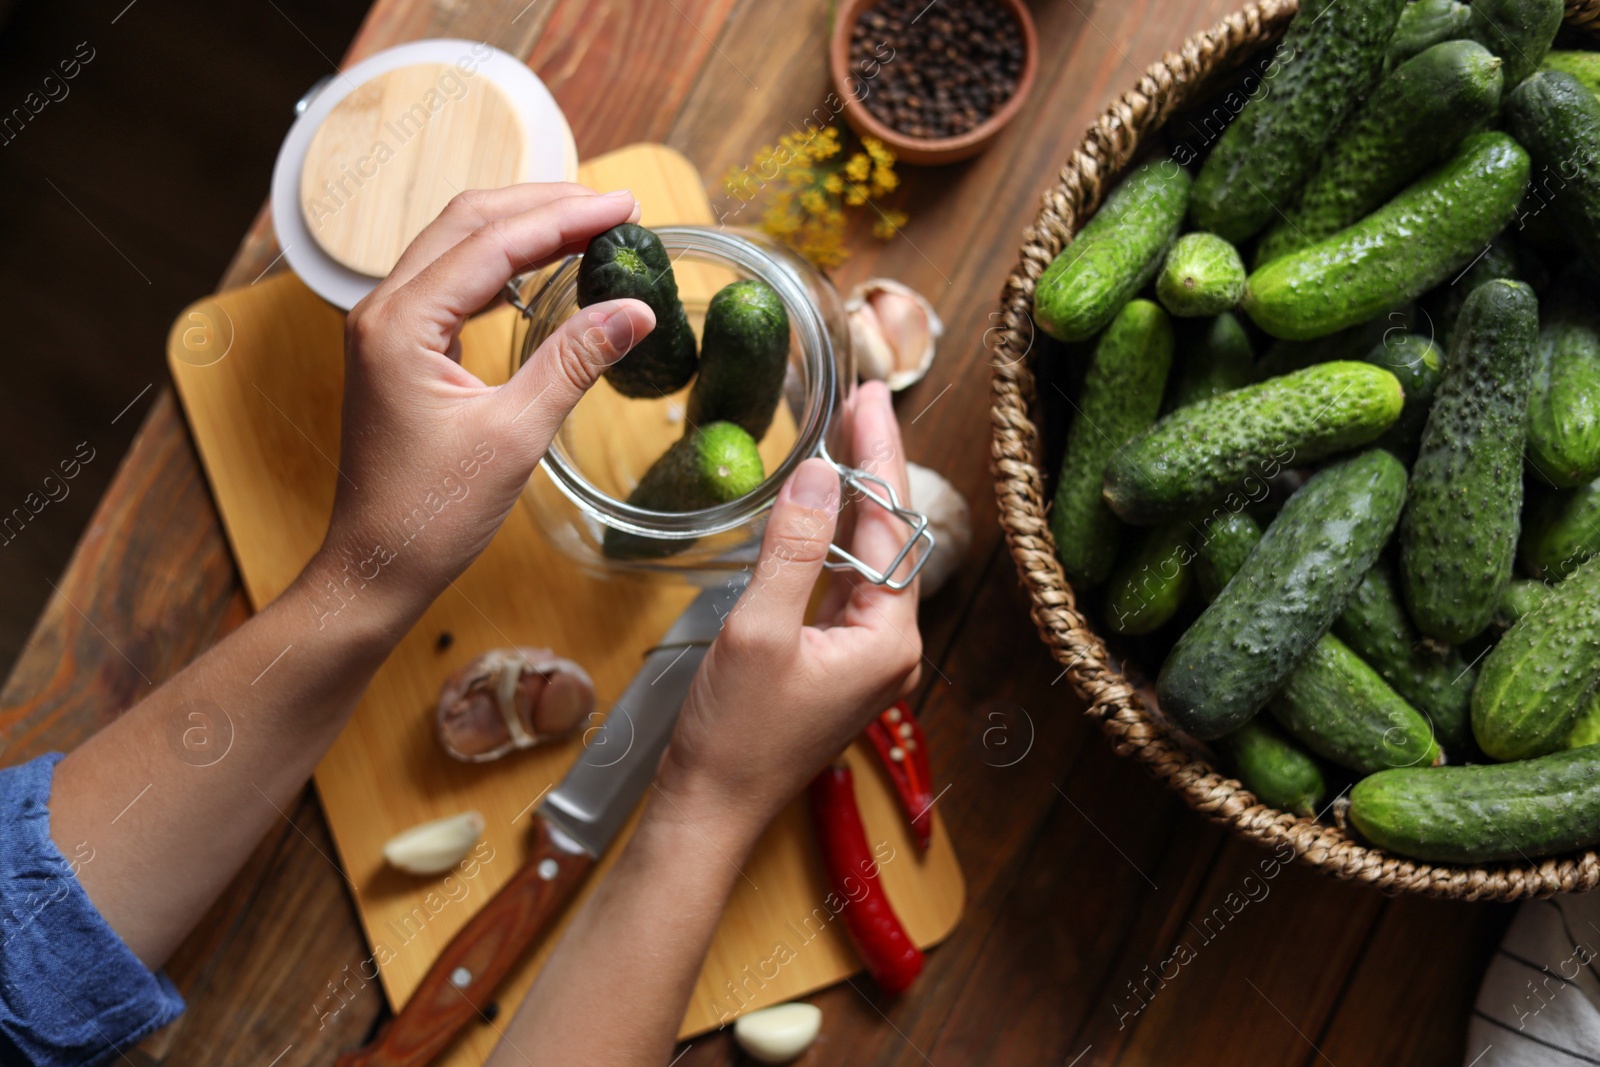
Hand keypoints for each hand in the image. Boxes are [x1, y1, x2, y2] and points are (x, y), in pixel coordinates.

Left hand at [309, 184, 656, 623]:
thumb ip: (574, 362)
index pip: (493, 242)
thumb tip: (635, 310)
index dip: (564, 217)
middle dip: (543, 207)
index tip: (624, 207)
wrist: (376, 567)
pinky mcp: (399, 350)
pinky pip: (452, 285)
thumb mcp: (515, 434)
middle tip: (614, 208)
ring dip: (523, 230)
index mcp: (400, 323)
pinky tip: (543, 272)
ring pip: (458, 248)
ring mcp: (386, 328)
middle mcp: (383, 311)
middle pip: (468, 223)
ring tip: (588, 229)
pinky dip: (502, 268)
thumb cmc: (431, 513)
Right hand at [657, 381, 922, 840]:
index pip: (892, 528)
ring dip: (854, 502)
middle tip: (859, 401)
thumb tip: (817, 474)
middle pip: (889, 539)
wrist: (711, 809)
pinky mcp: (837, 666)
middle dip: (874, 469)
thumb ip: (791, 549)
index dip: (880, 457)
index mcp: (887, 640)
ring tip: (845, 435)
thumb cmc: (734, 736)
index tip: (869, 398)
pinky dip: (831, 543)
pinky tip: (819, 510)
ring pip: (867, 561)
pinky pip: (844, 588)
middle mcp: (891, 649)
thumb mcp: (759, 631)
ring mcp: (866, 659)